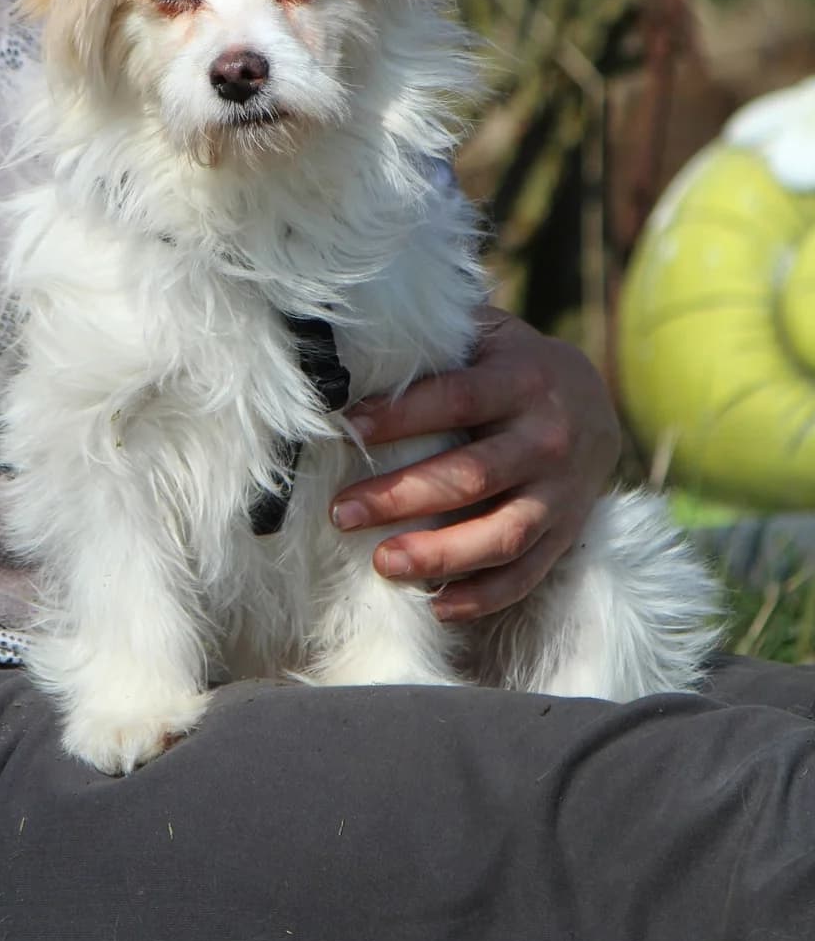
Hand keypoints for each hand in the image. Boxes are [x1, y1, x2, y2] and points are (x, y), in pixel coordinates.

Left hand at [329, 310, 620, 620]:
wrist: (598, 405)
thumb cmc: (514, 366)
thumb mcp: (488, 336)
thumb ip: (438, 339)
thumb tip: (361, 339)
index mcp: (522, 381)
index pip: (456, 399)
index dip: (401, 416)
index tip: (348, 429)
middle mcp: (546, 439)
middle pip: (471, 476)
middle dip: (402, 497)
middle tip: (342, 512)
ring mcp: (560, 493)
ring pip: (501, 535)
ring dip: (439, 555)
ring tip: (382, 563)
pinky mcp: (565, 534)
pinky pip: (526, 575)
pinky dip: (482, 597)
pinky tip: (435, 604)